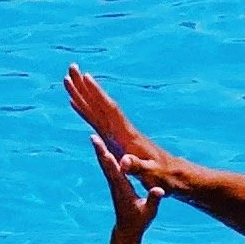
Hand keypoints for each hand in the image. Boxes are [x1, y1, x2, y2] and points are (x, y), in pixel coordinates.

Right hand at [66, 66, 182, 194]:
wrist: (174, 174)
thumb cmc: (164, 176)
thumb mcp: (151, 174)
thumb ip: (138, 167)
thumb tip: (124, 162)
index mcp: (128, 135)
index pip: (110, 109)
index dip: (97, 94)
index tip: (85, 77)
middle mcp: (122, 129)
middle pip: (100, 103)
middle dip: (85, 86)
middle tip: (71, 67)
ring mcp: (118, 132)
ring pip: (96, 108)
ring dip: (82, 94)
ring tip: (69, 78)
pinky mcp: (116, 138)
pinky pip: (96, 120)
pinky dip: (85, 110)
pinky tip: (77, 103)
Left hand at [92, 131, 163, 240]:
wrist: (128, 229)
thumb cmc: (139, 221)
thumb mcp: (149, 211)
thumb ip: (153, 200)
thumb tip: (159, 189)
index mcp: (123, 189)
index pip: (114, 171)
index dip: (108, 159)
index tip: (102, 148)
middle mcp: (116, 185)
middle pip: (106, 165)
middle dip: (100, 150)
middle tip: (92, 137)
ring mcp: (114, 185)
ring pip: (106, 165)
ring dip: (100, 151)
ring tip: (95, 138)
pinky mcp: (116, 185)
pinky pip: (109, 168)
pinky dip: (106, 157)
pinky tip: (104, 150)